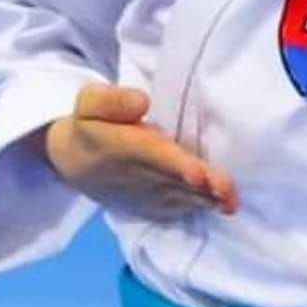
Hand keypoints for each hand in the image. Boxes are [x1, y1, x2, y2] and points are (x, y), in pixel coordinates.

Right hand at [40, 84, 238, 220]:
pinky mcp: (156, 205)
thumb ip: (111, 100)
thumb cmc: (90, 126)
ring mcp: (149, 194)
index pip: (153, 156)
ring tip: (232, 201)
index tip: (199, 174)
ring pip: (183, 196)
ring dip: (208, 200)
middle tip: (228, 193)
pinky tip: (224, 204)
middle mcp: (139, 174)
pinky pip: (181, 206)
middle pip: (175, 180)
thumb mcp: (88, 103)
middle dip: (202, 187)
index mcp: (124, 146)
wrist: (74, 164)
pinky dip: (201, 205)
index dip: (177, 165)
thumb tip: (142, 102)